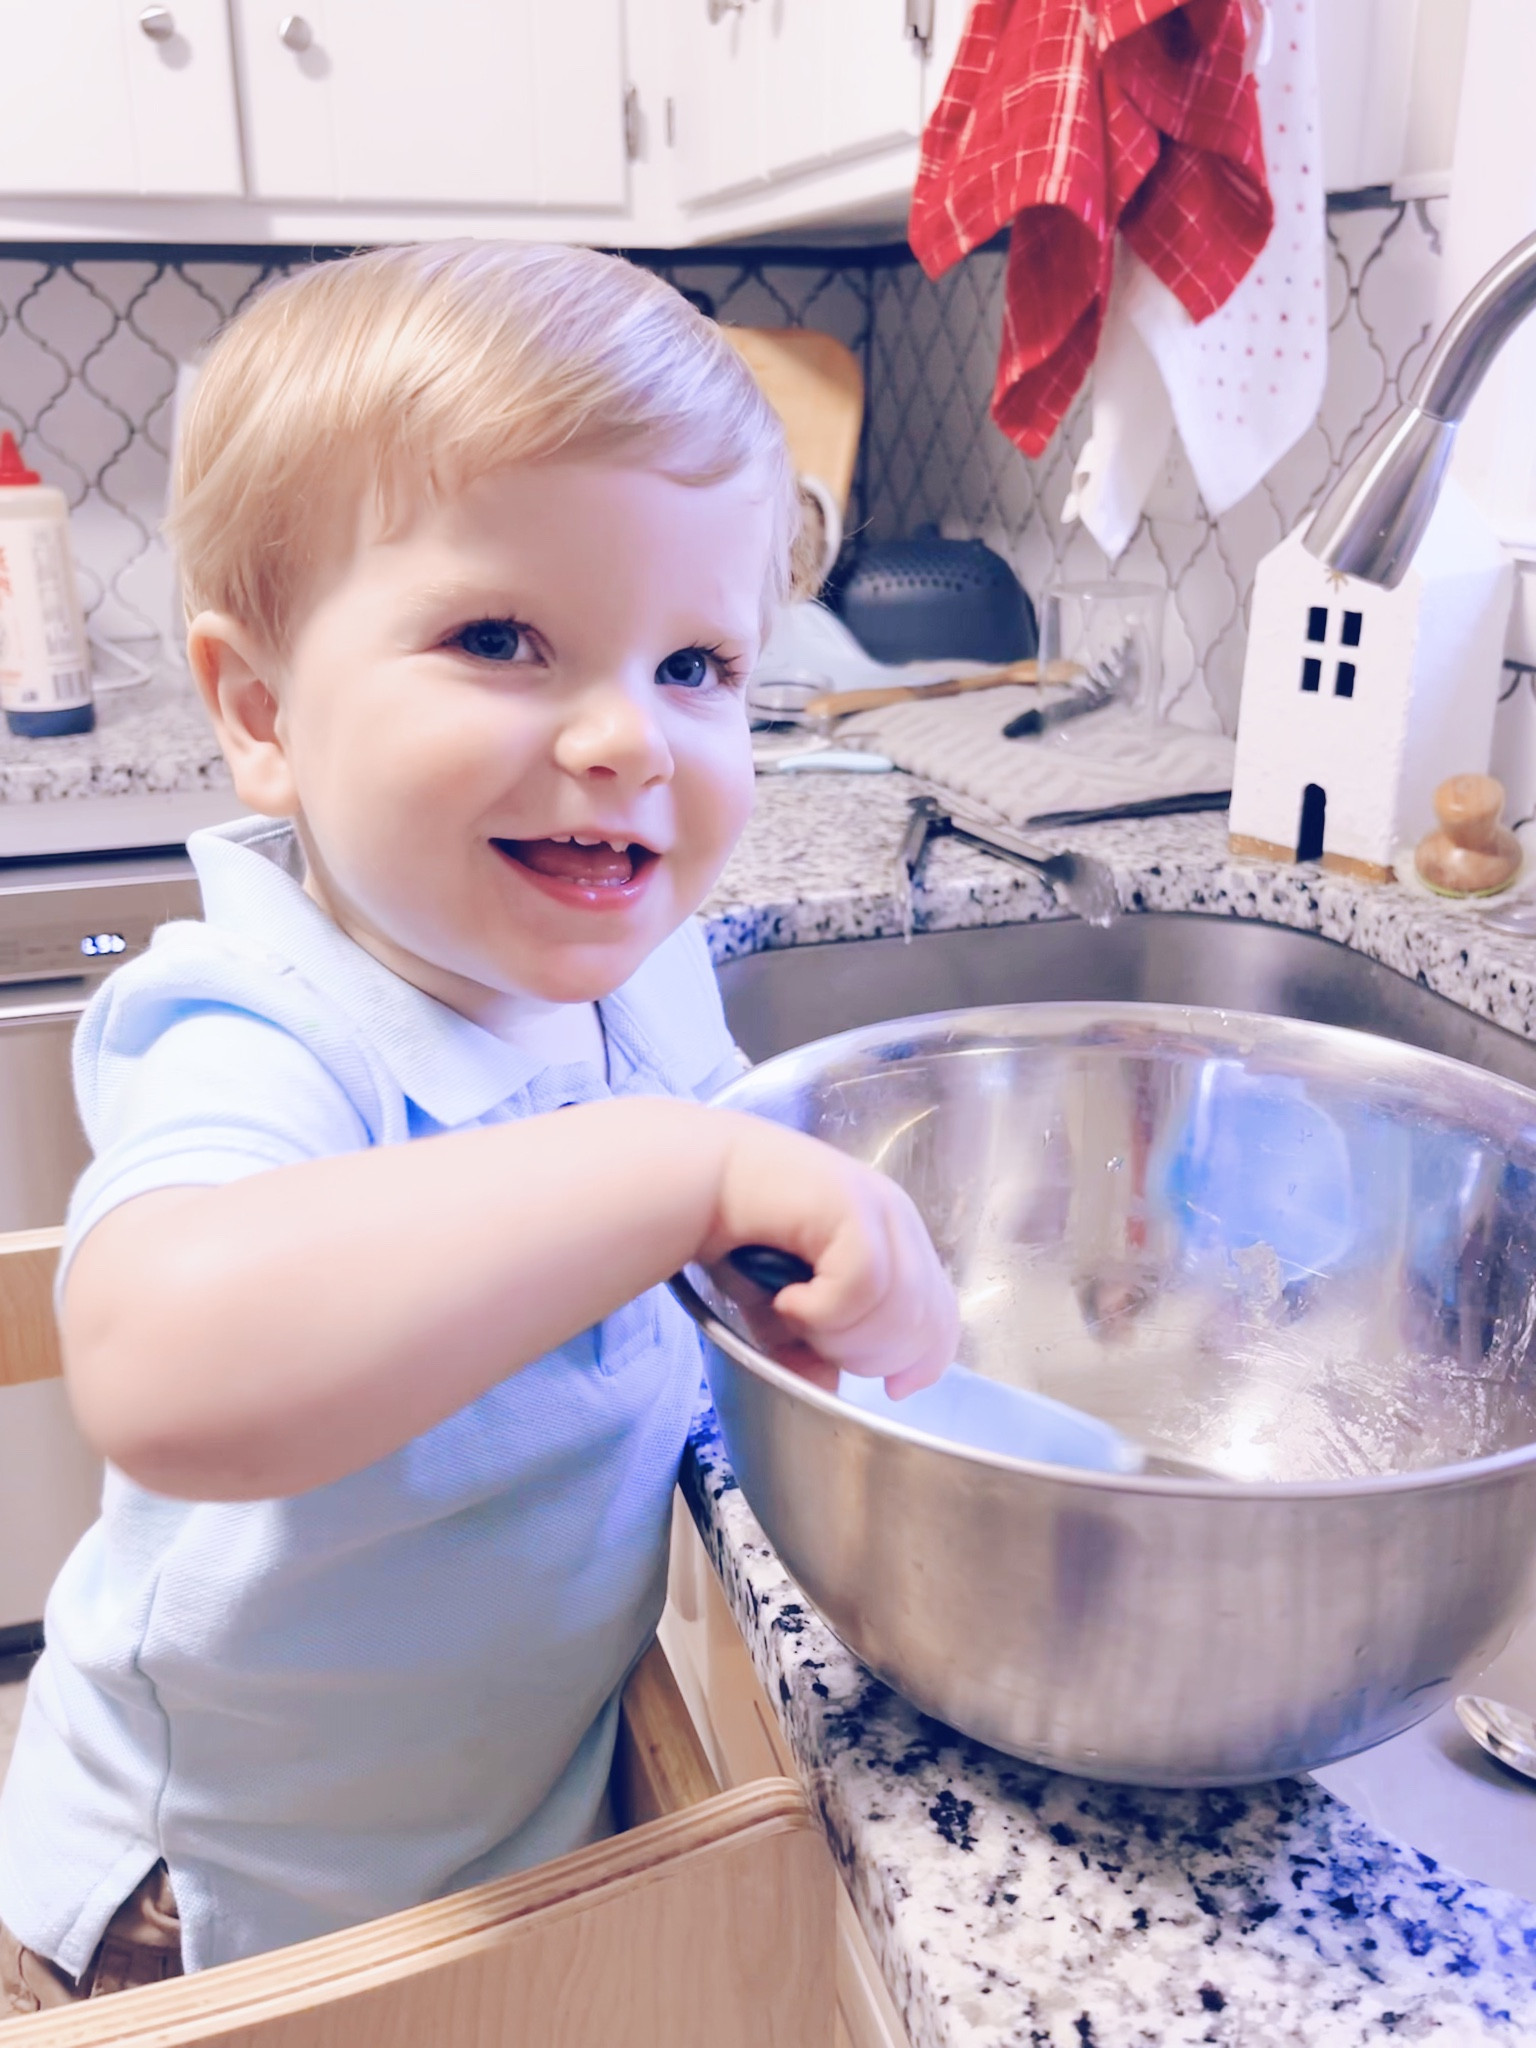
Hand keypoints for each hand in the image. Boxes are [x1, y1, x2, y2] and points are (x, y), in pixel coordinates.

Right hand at [704, 1112, 957, 1397]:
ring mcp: (880, 1209)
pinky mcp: (853, 1206)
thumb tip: (826, 1389)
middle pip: (923, 1323)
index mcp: (898, 1240)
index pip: (942, 1314)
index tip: (894, 1388)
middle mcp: (899, 1220)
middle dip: (866, 1354)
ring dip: (837, 1334)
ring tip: (791, 1312)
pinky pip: (862, 1288)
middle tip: (811, 1338)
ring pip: (896, 1311)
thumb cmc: (738, 1237)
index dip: (924, 1360)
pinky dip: (820, 1311)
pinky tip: (785, 1298)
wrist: (696, 1180)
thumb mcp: (783, 1310)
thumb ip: (810, 1348)